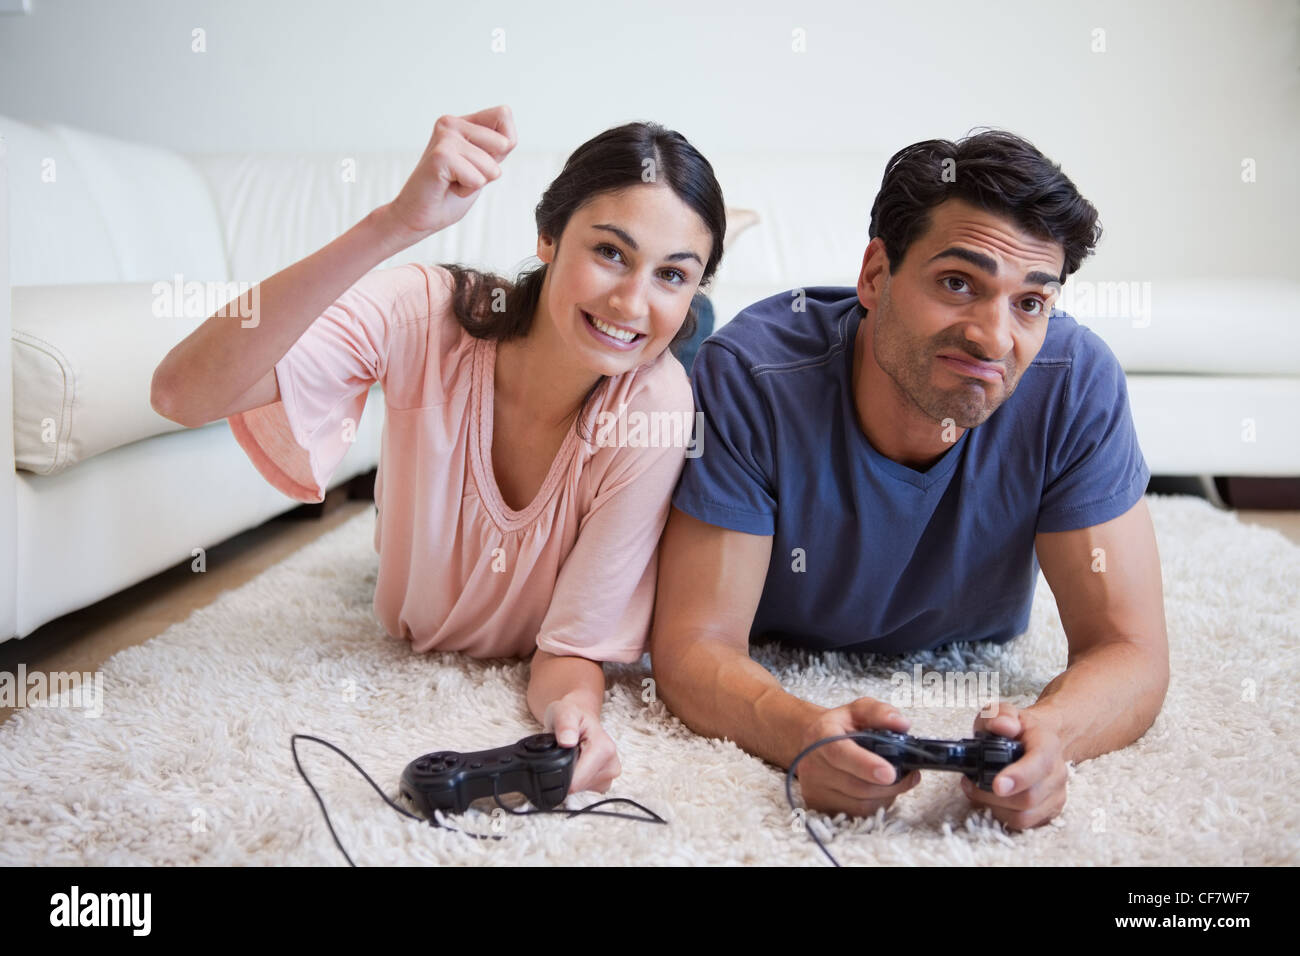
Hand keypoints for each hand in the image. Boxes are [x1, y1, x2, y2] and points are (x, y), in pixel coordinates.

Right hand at [387, 105, 517, 237]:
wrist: (417, 216)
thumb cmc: (448, 194)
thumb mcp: (481, 167)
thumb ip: (496, 150)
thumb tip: (508, 140)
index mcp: (461, 122)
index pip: (503, 115)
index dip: (503, 146)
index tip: (475, 162)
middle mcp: (451, 123)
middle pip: (504, 143)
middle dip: (490, 169)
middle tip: (462, 175)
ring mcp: (445, 137)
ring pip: (492, 166)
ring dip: (476, 182)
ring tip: (453, 182)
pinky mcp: (441, 155)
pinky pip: (478, 179)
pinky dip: (466, 190)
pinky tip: (447, 186)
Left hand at [542, 696, 621, 794]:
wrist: (581, 716)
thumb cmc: (571, 714)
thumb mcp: (563, 713)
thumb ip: (564, 725)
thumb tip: (567, 741)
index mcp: (604, 749)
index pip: (576, 782)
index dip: (559, 773)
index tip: (559, 756)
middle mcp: (612, 764)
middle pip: (577, 786)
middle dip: (566, 772)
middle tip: (566, 752)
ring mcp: (611, 774)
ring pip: (580, 789)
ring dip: (572, 774)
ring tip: (573, 755)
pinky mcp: (606, 781)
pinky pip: (585, 788)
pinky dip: (577, 777)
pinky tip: (578, 762)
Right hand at [794, 697, 920, 817]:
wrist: (811, 743)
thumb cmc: (840, 727)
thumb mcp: (859, 710)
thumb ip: (880, 713)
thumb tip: (902, 724)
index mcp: (821, 736)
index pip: (841, 753)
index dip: (865, 765)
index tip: (889, 773)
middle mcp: (812, 765)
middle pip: (857, 786)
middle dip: (890, 785)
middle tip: (909, 775)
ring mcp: (814, 789)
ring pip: (860, 805)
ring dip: (885, 796)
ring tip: (893, 781)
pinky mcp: (819, 807)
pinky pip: (856, 815)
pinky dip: (874, 805)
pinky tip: (878, 792)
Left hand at [960, 702, 1067, 828]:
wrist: (1037, 739)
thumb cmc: (1017, 728)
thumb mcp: (1002, 712)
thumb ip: (999, 714)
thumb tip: (1003, 726)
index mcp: (1047, 745)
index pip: (1039, 764)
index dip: (1019, 776)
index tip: (998, 785)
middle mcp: (1057, 773)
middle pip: (1029, 797)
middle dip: (993, 795)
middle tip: (970, 783)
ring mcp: (1055, 794)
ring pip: (1025, 815)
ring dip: (995, 806)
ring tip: (978, 790)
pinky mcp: (1049, 810)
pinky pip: (1024, 823)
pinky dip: (1002, 814)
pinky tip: (992, 800)